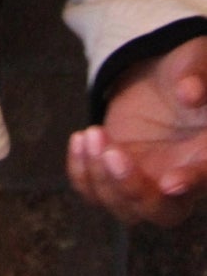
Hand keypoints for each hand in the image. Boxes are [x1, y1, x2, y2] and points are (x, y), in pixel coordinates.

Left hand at [68, 37, 206, 225]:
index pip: (204, 177)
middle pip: (160, 212)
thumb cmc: (187, 70)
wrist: (158, 75)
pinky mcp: (115, 173)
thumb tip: (190, 94)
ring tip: (93, 134)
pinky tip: (81, 139)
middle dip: (132, 190)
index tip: (169, 183)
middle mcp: (179, 179)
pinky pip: (95, 192)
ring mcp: (145, 181)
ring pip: (124, 207)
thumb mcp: (196, 63)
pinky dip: (82, 174)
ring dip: (101, 179)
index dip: (189, 183)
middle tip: (113, 154)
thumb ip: (197, 78)